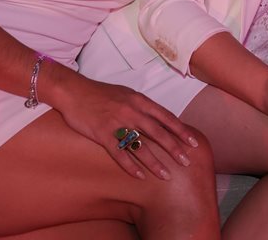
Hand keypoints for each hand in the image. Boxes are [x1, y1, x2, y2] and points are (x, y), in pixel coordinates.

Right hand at [49, 69, 204, 180]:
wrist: (74, 91)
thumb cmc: (101, 93)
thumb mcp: (127, 94)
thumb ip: (142, 106)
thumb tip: (158, 118)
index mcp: (140, 101)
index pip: (166, 117)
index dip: (181, 130)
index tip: (193, 142)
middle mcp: (132, 111)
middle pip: (158, 132)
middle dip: (174, 148)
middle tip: (186, 162)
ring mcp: (117, 123)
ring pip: (141, 146)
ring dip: (155, 162)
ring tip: (166, 175)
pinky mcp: (102, 134)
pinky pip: (119, 153)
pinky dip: (130, 166)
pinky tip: (140, 176)